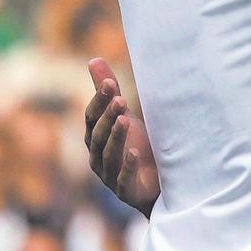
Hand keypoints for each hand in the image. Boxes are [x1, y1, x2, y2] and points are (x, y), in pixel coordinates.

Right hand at [84, 59, 158, 217]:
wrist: (159, 180)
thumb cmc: (138, 143)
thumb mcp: (124, 115)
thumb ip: (108, 91)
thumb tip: (93, 59)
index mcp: (96, 138)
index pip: (91, 118)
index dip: (98, 101)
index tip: (111, 84)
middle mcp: (98, 157)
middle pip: (98, 136)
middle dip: (108, 117)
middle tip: (121, 99)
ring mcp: (111, 176)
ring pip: (108, 156)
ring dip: (116, 137)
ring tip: (126, 118)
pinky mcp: (127, 191)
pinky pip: (123, 180)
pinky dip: (127, 166)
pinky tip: (134, 153)